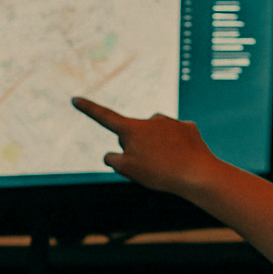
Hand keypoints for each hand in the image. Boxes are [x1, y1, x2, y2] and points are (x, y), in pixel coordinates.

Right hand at [71, 96, 220, 195]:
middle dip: (137, 148)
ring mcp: (171, 122)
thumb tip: (112, 154)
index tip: (75, 99)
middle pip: (135, 136)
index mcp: (132, 129)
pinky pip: (176, 139)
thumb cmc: (159, 173)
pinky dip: (177, 148)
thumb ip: (113, 160)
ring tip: (168, 166)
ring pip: (157, 137)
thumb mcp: (128, 171)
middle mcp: (151, 119)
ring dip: (158, 149)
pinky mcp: (188, 127)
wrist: (197, 173)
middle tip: (149, 168)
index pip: (104, 117)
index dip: (88, 109)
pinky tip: (183, 159)